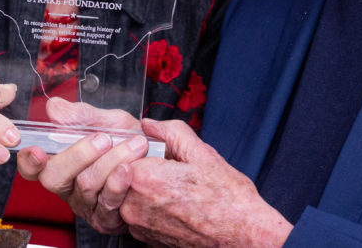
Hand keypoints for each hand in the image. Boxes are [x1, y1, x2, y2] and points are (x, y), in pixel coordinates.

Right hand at [16, 98, 145, 234]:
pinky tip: (130, 169)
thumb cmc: (127, 141)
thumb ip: (81, 115)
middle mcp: (68, 186)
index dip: (29, 160)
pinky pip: (106, 204)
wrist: (157, 159)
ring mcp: (86, 204)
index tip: (38, 150)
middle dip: (78, 155)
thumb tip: (54, 107)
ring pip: (85, 186)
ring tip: (135, 144)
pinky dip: (120, 183)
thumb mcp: (107, 121)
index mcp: (61, 162)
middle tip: (103, 138)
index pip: (32, 167)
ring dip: (111, 161)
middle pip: (53, 178)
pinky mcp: (105, 218)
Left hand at [120, 119, 292, 247]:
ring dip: (139, 185)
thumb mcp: (202, 153)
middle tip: (163, 165)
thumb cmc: (227, 199)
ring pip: (124, 194)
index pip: (121, 151)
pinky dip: (144, 204)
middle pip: (118, 173)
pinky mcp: (143, 238)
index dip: (137, 145)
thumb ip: (171, 132)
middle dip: (136, 164)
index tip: (153, 147)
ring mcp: (138, 225)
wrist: (242, 236)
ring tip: (169, 184)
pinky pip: (133, 213)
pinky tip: (169, 201)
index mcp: (145, 178)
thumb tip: (149, 124)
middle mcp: (134, 205)